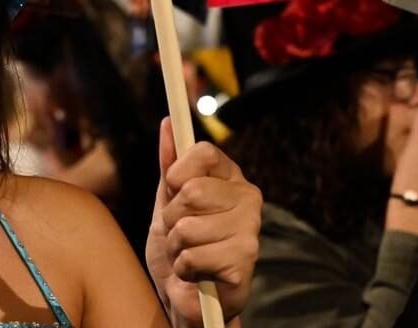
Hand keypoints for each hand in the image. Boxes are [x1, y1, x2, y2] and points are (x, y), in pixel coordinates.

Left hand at [145, 118, 260, 325]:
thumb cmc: (179, 246)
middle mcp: (248, 199)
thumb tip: (168, 121)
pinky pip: (192, 257)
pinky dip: (184, 269)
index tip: (174, 190)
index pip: (203, 151)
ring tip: (187, 255)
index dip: (178, 172)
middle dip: (171, 217)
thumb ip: (169, 165)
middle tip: (179, 233)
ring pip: (187, 227)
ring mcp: (250, 230)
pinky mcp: (245, 262)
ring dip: (175, 247)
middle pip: (191, 190)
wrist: (186, 295)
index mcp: (230, 178)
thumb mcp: (167, 202)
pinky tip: (198, 274)